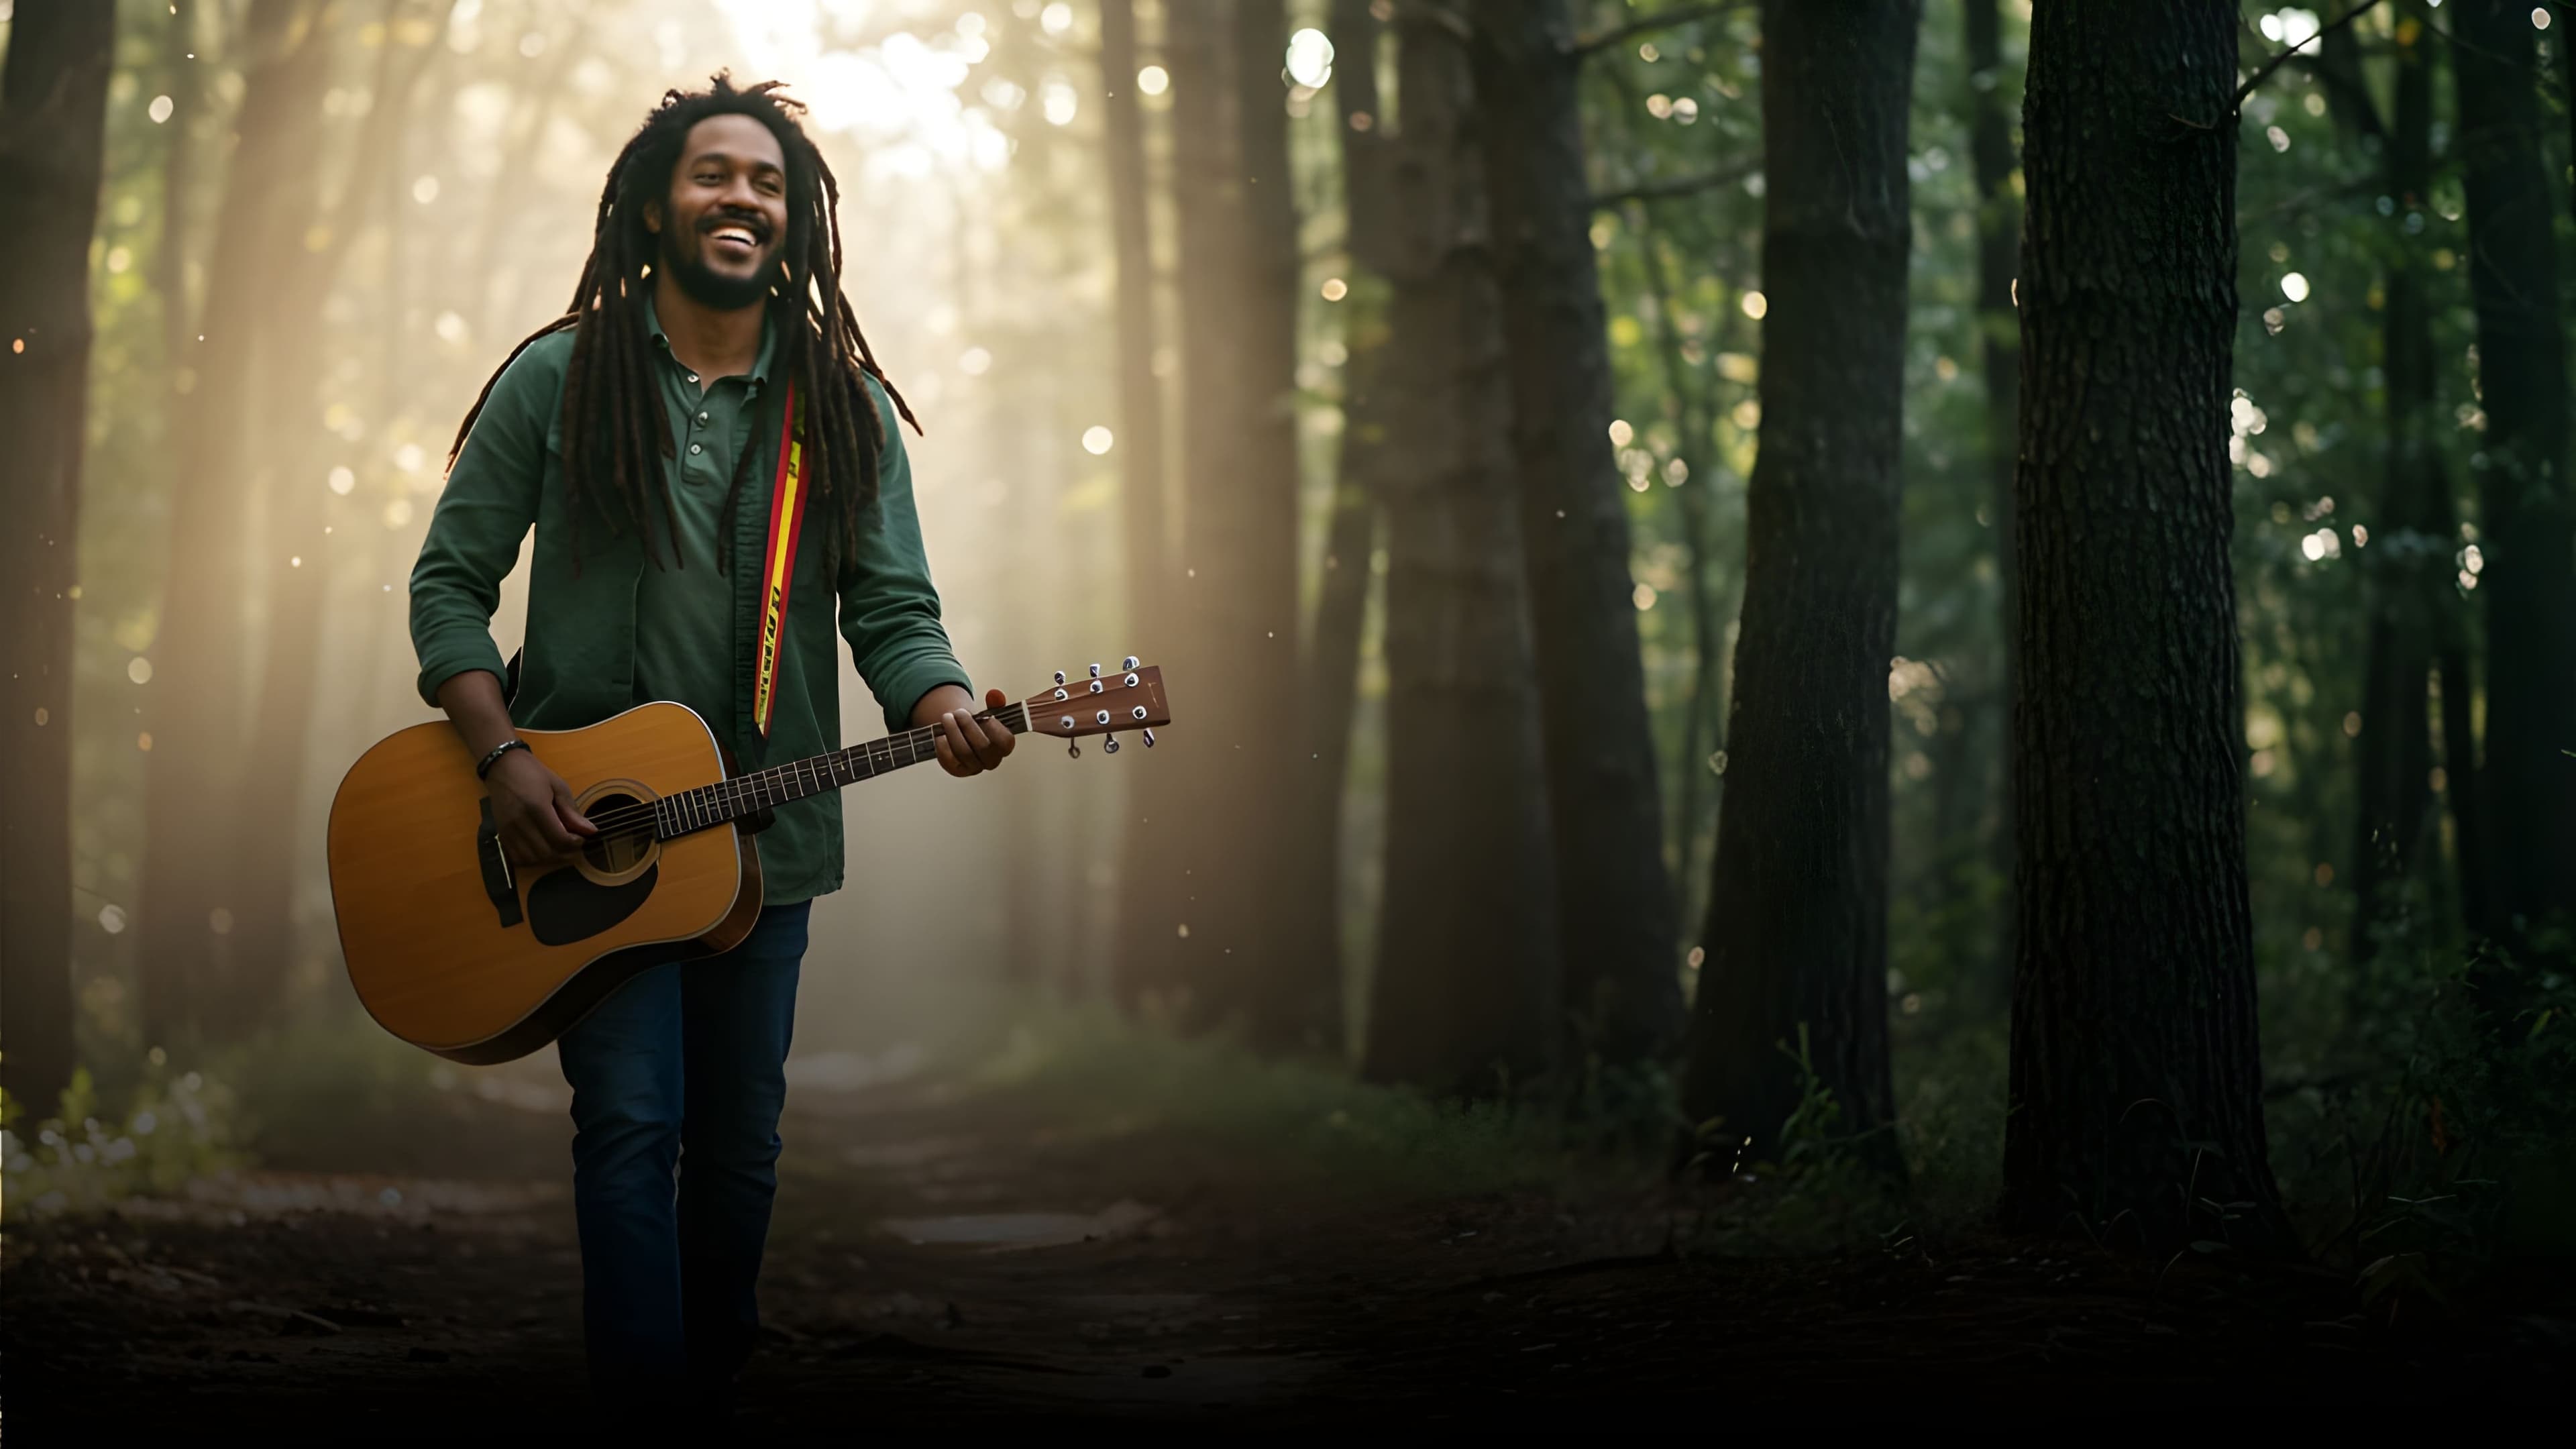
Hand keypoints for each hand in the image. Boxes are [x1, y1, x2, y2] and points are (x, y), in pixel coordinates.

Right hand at [486, 747, 597, 865]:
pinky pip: (518, 858)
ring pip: (532, 859)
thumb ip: (572, 812)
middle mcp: (519, 822)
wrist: (503, 767)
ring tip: (558, 847)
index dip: (575, 843)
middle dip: (565, 853)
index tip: (581, 838)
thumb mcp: (558, 787)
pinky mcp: (501, 834)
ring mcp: (507, 830)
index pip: (559, 839)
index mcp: (536, 807)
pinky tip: (541, 849)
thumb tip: (590, 831)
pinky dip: (532, 859)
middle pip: (546, 853)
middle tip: (573, 844)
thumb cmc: (533, 774)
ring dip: (549, 859)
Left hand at [926, 685, 1015, 777]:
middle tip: (959, 712)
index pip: (1005, 742)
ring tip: (947, 718)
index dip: (995, 729)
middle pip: (982, 747)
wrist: (963, 736)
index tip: (985, 716)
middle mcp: (991, 760)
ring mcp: (974, 767)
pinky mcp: (958, 770)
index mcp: (1003, 747)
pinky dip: (943, 745)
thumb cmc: (979, 725)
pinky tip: (940, 734)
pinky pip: (949, 760)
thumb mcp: (989, 712)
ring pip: (964, 752)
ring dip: (953, 732)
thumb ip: (995, 703)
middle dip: (968, 726)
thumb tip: (994, 695)